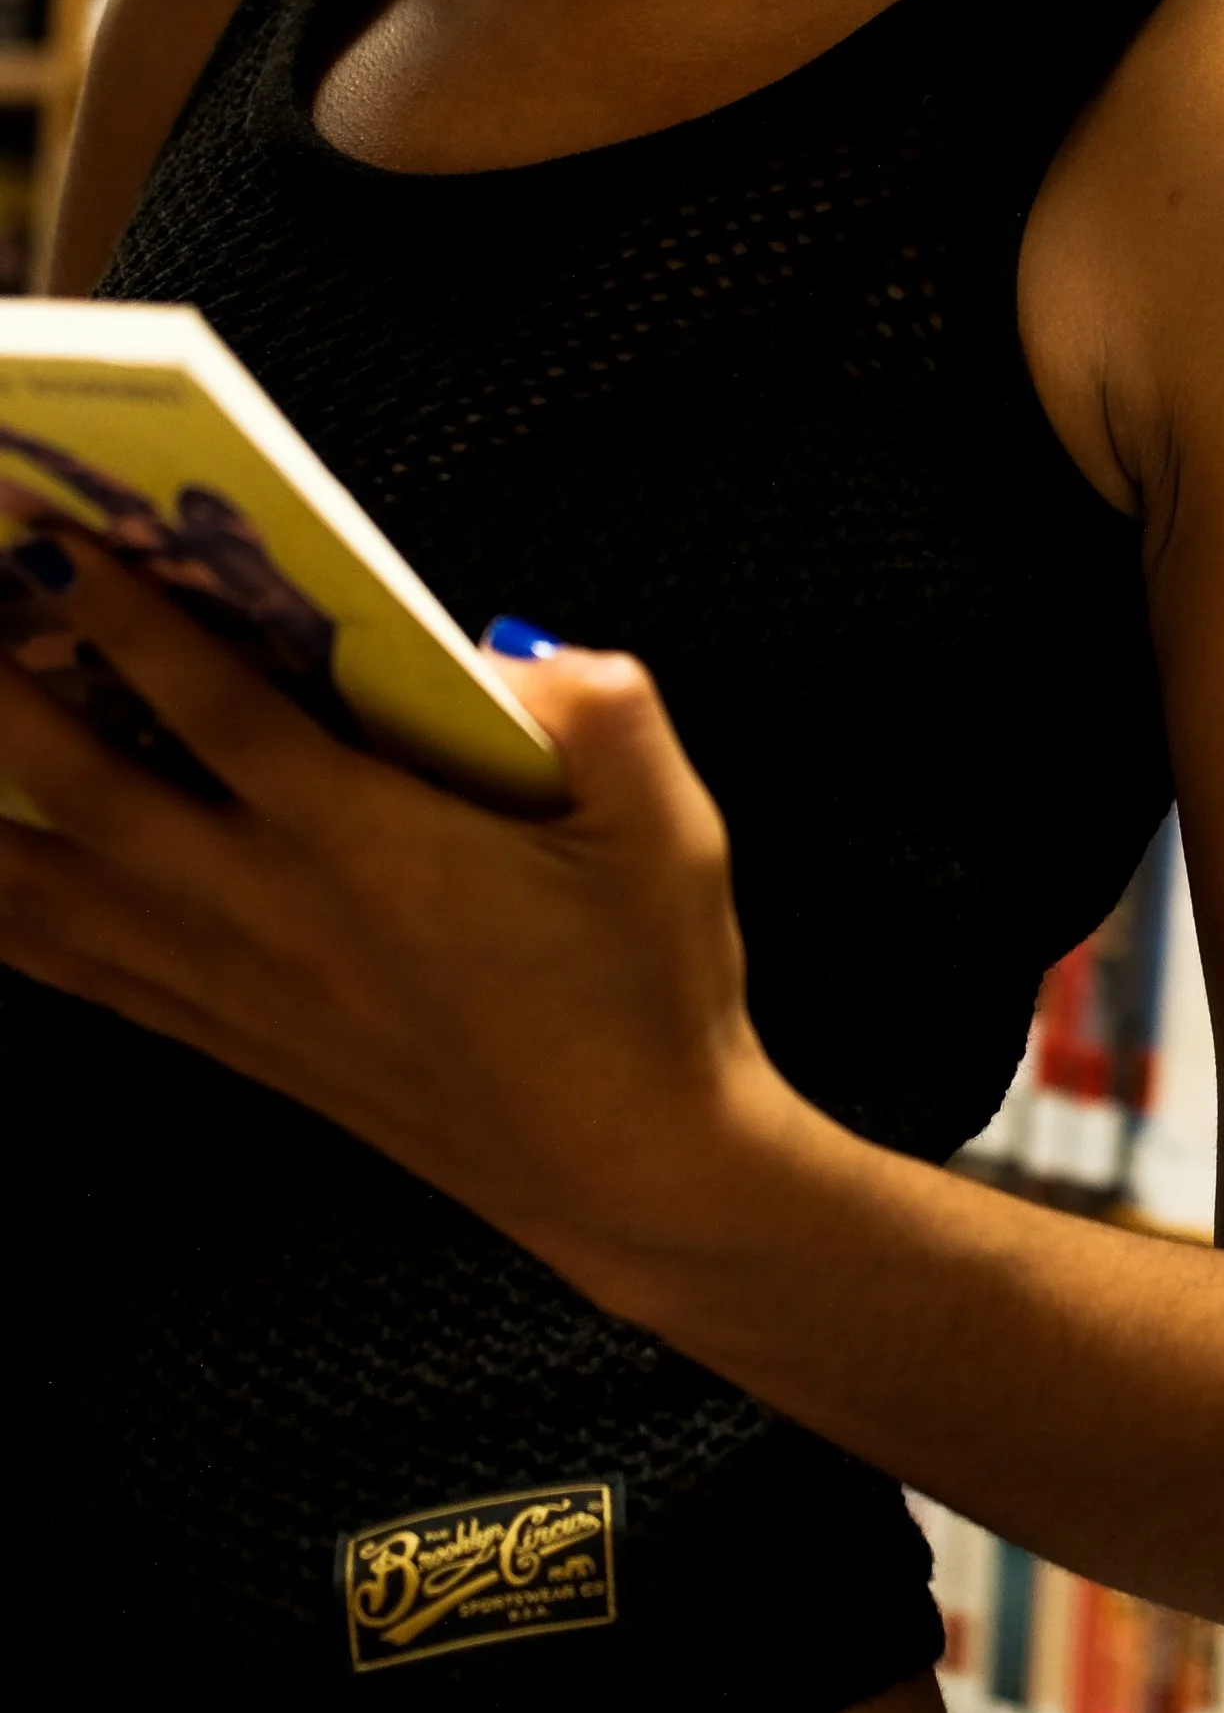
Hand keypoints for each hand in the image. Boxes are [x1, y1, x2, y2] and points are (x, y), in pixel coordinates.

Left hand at [0, 527, 799, 1284]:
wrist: (629, 1169)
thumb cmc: (648, 990)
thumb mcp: (668, 828)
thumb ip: (599, 708)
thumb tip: (503, 648)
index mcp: (374, 844)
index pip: (217, 710)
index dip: (127, 621)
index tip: (52, 544)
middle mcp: (280, 914)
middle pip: (93, 792)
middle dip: (4, 698)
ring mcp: (246, 987)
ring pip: (61, 893)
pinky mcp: (243, 1041)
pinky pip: (90, 974)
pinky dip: (13, 919)